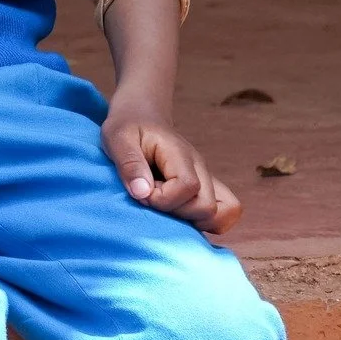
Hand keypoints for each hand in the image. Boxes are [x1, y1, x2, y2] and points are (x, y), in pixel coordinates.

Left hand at [103, 101, 242, 234]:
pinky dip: (204, 222)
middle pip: (208, 207)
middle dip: (176, 213)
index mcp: (180, 155)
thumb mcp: (117, 139)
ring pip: (222, 214)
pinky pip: (223, 214)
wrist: (142, 116)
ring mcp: (206, 180)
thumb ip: (129, 164)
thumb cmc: (127, 127)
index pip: (188, 187)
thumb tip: (143, 193)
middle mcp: (200, 168)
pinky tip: (177, 214)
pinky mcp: (205, 190)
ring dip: (193, 220)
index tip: (142, 192)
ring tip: (166, 208)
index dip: (164, 199)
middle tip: (152, 199)